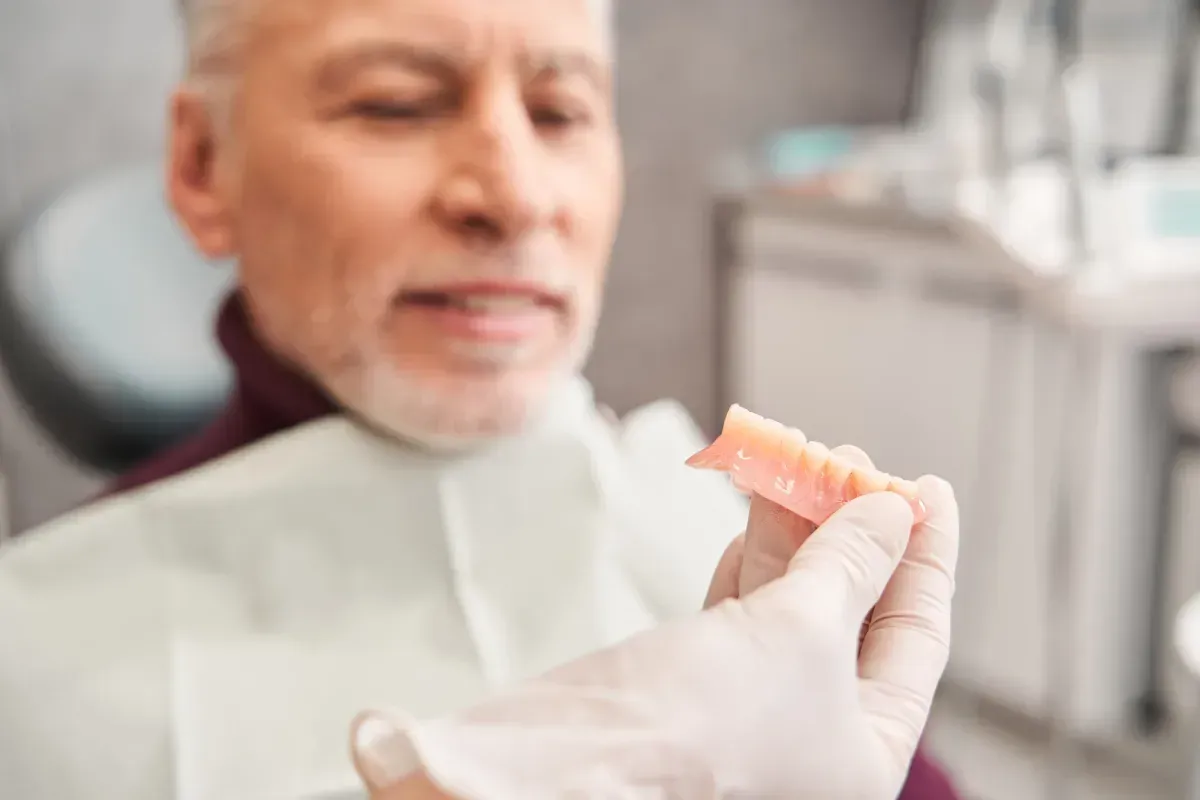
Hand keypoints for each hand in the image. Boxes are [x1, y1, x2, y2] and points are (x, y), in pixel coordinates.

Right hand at [352, 475, 958, 799]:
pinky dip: (750, 556)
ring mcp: (755, 711)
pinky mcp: (698, 684)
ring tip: (804, 457)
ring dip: (797, 530)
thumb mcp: (805, 629)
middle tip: (854, 459)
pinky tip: (760, 507)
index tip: (929, 487)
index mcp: (868, 754)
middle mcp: (818, 740)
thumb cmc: (709, 716)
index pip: (918, 637)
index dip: (927, 557)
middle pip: (854, 614)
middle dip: (854, 532)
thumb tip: (893, 512)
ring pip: (793, 603)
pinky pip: (743, 607)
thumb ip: (853, 563)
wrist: (576, 759)